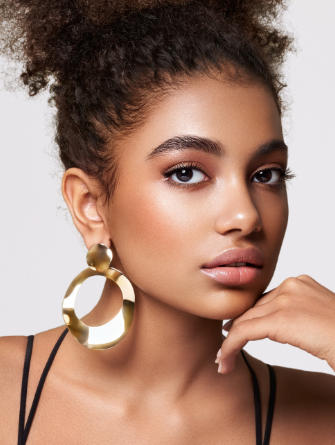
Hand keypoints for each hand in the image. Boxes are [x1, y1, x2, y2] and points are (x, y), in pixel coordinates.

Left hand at [215, 274, 334, 373]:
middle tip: (225, 347)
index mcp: (299, 282)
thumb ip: (296, 315)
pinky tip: (224, 360)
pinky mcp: (280, 319)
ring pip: (245, 320)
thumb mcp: (317, 318)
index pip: (265, 301)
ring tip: (222, 359)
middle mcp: (290, 285)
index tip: (234, 331)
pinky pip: (244, 332)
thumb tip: (276, 326)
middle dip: (237, 329)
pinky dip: (230, 346)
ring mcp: (285, 300)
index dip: (248, 318)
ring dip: (230, 341)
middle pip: (253, 309)